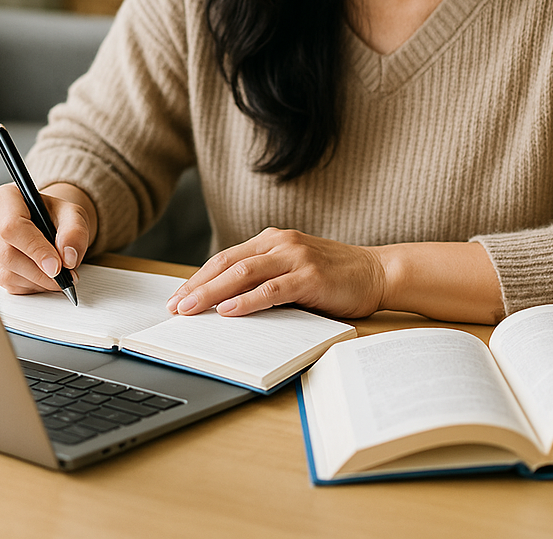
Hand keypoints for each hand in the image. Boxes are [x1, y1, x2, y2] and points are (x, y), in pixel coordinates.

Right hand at [0, 182, 96, 294]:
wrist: (47, 223)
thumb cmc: (55, 215)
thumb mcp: (74, 215)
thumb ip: (75, 232)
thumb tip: (68, 258)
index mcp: (6, 197)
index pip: (12, 227)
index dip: (35, 249)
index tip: (56, 266)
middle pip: (6, 253)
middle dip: (39, 271)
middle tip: (64, 276)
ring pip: (4, 273)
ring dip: (36, 281)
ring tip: (57, 276)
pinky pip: (4, 284)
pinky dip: (28, 285)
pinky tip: (42, 277)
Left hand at [166, 228, 386, 318]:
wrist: (378, 271)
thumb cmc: (334, 277)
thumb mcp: (294, 272)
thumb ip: (265, 280)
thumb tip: (226, 304)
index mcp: (271, 240)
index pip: (224, 259)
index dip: (198, 278)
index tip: (177, 297)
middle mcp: (279, 243)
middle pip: (227, 264)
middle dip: (197, 286)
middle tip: (174, 307)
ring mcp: (294, 257)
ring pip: (243, 273)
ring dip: (212, 293)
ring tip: (191, 309)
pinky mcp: (309, 276)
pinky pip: (271, 289)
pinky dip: (247, 300)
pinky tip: (228, 311)